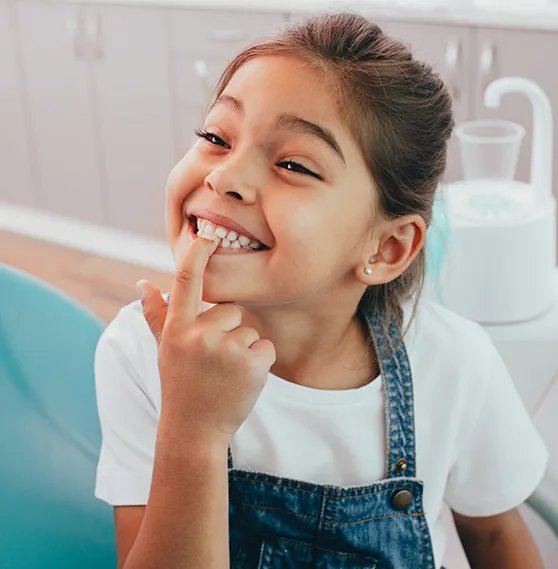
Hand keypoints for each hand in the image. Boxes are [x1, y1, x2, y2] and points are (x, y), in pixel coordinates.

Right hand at [137, 236, 275, 442]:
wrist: (194, 430)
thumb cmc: (180, 385)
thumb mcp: (164, 349)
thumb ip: (156, 315)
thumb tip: (142, 283)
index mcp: (177, 328)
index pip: (185, 280)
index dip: (197, 254)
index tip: (207, 234)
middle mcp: (199, 334)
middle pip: (231, 310)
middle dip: (228, 331)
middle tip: (214, 361)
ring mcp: (226, 349)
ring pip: (249, 330)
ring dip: (243, 349)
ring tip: (225, 374)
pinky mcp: (252, 363)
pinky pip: (266, 347)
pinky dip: (259, 362)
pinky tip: (242, 380)